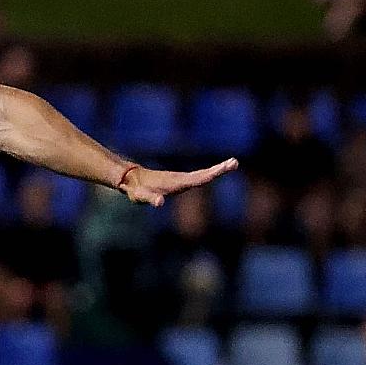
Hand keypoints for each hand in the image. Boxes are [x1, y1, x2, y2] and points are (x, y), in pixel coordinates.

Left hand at [119, 157, 238, 207]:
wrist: (131, 179)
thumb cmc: (136, 190)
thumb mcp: (141, 196)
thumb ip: (150, 198)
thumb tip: (159, 202)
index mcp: (176, 182)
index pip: (198, 178)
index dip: (212, 174)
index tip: (225, 167)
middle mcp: (181, 178)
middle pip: (204, 174)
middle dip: (219, 169)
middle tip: (235, 162)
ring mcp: (181, 179)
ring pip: (202, 174)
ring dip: (217, 170)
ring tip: (231, 164)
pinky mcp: (179, 181)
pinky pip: (197, 177)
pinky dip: (208, 174)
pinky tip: (214, 173)